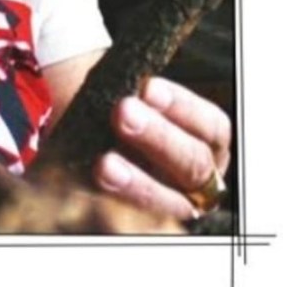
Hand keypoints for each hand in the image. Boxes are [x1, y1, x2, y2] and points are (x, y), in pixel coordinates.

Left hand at [91, 77, 230, 220]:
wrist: (91, 122)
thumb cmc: (123, 98)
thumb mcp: (135, 93)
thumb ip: (134, 92)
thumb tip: (126, 86)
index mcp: (208, 138)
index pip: (210, 126)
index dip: (182, 107)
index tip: (148, 87)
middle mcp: (198, 174)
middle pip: (192, 162)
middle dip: (158, 137)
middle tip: (123, 112)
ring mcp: (171, 199)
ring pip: (166, 197)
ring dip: (136, 180)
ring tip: (105, 163)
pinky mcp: (138, 214)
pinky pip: (132, 211)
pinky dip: (116, 194)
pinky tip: (96, 176)